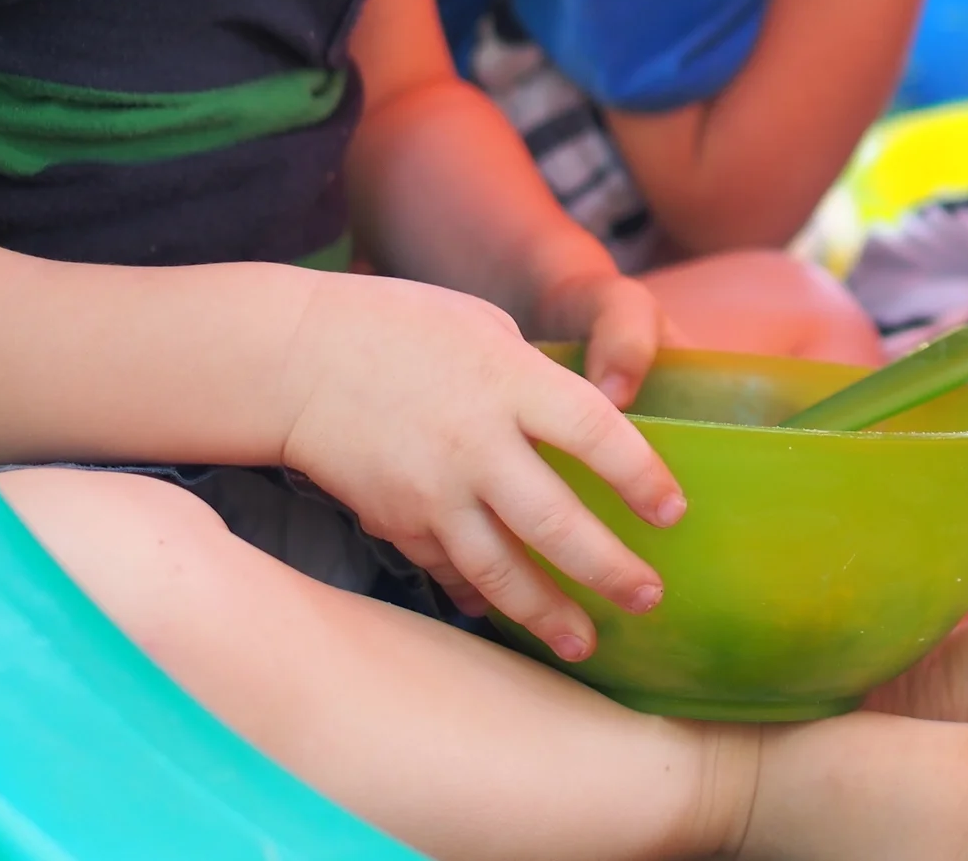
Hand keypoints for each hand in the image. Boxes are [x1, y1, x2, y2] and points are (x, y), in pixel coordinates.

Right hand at [279, 272, 685, 657]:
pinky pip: (448, 569)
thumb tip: (581, 427)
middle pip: (556, 523)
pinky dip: (477, 594)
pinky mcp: (396, 520)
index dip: (640, 476)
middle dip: (609, 569)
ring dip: (547, 612)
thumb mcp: (485, 328)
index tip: (671, 512)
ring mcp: (433, 491)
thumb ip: (536, 382)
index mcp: (509, 381)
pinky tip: (502, 614)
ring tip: (586, 641)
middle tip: (649, 598)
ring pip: (501, 570)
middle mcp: (476, 443)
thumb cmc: (400, 325)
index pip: (594, 433)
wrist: (295, 358)